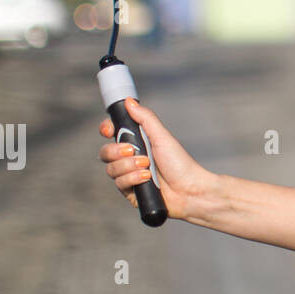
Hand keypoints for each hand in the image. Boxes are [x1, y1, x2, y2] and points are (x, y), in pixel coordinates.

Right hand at [98, 99, 214, 220]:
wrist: (189, 189)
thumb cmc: (179, 162)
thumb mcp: (162, 137)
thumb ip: (145, 118)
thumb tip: (129, 101)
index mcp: (137, 142)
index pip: (112, 133)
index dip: (106, 129)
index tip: (108, 130)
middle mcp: (130, 159)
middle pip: (105, 152)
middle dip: (116, 151)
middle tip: (133, 151)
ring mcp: (129, 175)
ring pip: (111, 169)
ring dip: (129, 166)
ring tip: (148, 167)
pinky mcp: (130, 192)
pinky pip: (119, 183)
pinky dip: (133, 179)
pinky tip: (147, 179)